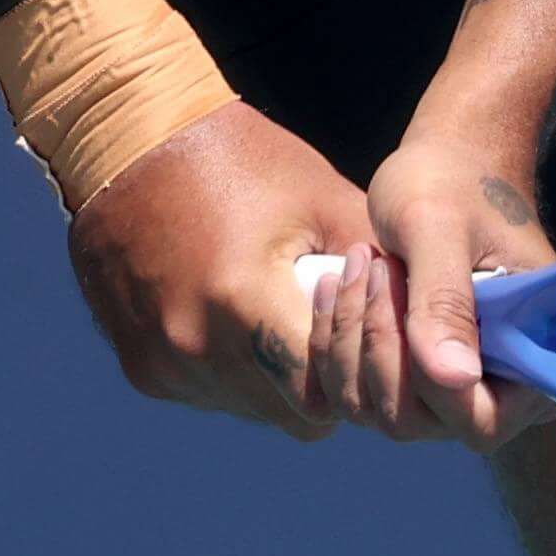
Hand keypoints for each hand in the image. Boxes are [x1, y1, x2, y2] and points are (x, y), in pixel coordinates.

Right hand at [61, 101, 381, 439]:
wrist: (130, 144)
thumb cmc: (239, 159)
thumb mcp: (321, 197)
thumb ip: (375, 267)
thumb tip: (426, 319)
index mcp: (244, 302)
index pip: (325, 390)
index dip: (356, 371)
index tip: (368, 340)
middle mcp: (196, 347)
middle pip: (289, 410)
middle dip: (324, 383)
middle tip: (336, 334)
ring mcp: (163, 364)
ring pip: (250, 409)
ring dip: (276, 382)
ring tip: (285, 319)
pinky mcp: (142, 370)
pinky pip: (210, 395)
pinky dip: (235, 373)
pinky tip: (240, 318)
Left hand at [364, 117, 555, 443]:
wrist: (443, 167)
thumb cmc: (453, 182)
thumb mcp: (439, 229)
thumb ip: (445, 300)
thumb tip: (454, 378)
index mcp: (541, 353)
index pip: (482, 420)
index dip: (427, 379)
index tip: (399, 286)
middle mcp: (507, 388)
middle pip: (420, 421)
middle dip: (378, 346)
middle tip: (372, 267)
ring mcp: (457, 391)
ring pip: (380, 413)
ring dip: (350, 341)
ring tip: (357, 267)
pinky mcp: (416, 382)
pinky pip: (357, 397)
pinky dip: (333, 347)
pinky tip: (333, 288)